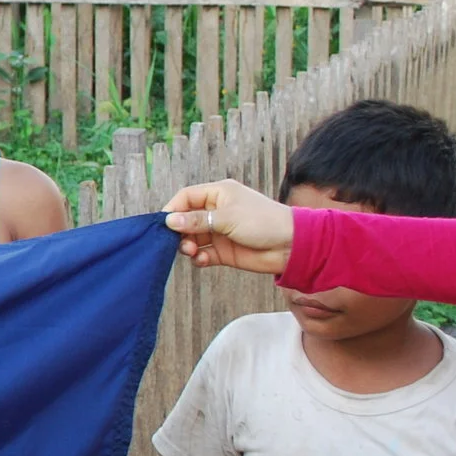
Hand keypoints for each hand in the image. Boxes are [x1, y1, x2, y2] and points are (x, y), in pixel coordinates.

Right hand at [163, 181, 295, 274]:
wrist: (291, 246)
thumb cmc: (263, 221)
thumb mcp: (227, 217)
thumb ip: (196, 220)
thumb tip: (169, 221)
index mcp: (218, 195)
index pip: (186, 197)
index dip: (173, 209)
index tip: (163, 224)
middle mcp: (216, 212)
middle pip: (186, 219)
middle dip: (179, 231)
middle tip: (177, 242)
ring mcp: (220, 232)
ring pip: (192, 238)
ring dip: (187, 246)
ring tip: (190, 252)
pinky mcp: (224, 251)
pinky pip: (203, 253)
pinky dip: (199, 258)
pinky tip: (202, 260)